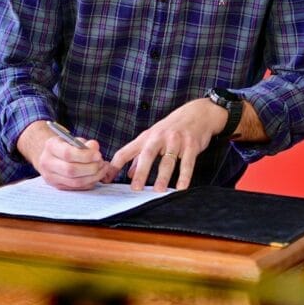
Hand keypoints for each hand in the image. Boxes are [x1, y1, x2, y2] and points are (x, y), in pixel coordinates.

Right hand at [36, 137, 107, 190]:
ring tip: (102, 168)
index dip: (85, 156)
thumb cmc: (66, 145)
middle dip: (91, 167)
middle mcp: (47, 163)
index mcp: (51, 146)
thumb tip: (94, 147)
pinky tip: (97, 175)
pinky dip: (90, 182)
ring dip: (93, 176)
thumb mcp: (74, 139)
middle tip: (101, 162)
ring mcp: (51, 177)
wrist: (52, 155)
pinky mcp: (58, 186)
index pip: (67, 154)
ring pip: (75, 182)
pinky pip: (77, 188)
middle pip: (71, 170)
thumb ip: (85, 143)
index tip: (98, 155)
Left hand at [106, 98, 226, 190]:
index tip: (105, 179)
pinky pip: (187, 162)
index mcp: (146, 137)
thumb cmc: (172, 127)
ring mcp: (176, 140)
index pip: (126, 151)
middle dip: (141, 172)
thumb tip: (128, 173)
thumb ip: (139, 156)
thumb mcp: (153, 137)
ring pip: (168, 160)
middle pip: (147, 155)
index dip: (115, 165)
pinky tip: (181, 187)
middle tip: (135, 188)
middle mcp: (159, 137)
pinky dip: (184, 176)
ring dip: (163, 176)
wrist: (198, 113)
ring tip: (158, 191)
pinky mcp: (191, 145)